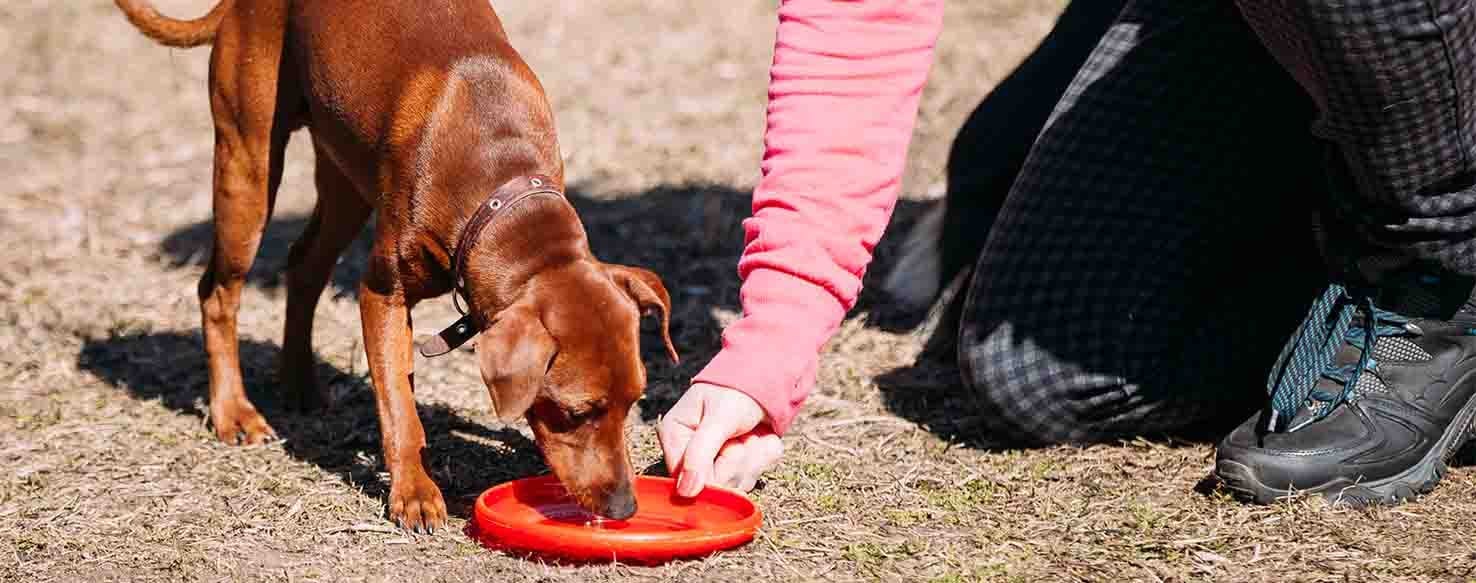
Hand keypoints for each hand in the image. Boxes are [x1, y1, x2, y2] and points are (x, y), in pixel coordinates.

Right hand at [657, 383, 784, 495]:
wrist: (766, 377)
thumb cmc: (737, 390)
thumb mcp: (719, 417)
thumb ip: (700, 452)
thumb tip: (685, 492)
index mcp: (674, 436)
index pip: (684, 478)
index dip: (712, 474)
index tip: (730, 449)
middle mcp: (689, 453)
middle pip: (713, 485)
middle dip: (737, 460)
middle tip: (744, 434)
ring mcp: (714, 462)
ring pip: (734, 485)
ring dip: (753, 458)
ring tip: (752, 432)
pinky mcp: (735, 466)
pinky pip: (752, 478)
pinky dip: (763, 457)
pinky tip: (761, 438)